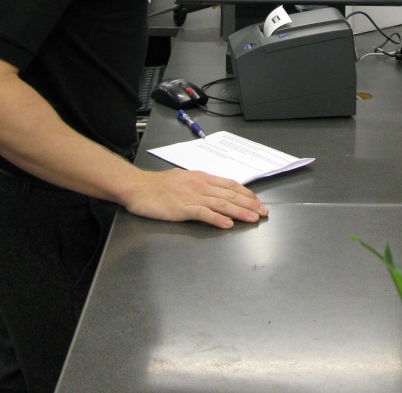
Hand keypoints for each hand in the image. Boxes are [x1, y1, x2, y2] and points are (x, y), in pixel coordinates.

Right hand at [125, 168, 269, 228]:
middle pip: (230, 195)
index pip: (230, 185)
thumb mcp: (183, 179)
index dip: (246, 193)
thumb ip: (199, 184)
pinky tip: (228, 224)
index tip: (257, 201)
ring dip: (240, 212)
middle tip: (264, 212)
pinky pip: (204, 213)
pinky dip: (217, 219)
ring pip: (222, 204)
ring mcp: (192, 197)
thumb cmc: (158, 185)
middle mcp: (200, 186)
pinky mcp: (182, 209)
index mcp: (202, 178)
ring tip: (253, 218)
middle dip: (249, 204)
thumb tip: (214, 190)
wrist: (137, 187)